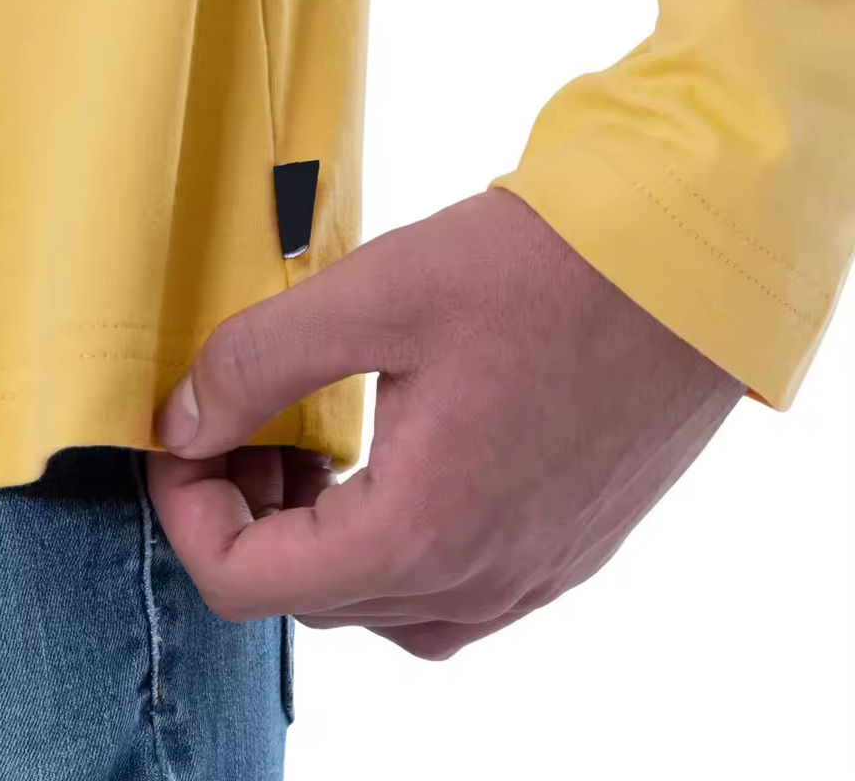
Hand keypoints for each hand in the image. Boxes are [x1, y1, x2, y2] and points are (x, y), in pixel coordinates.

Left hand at [148, 188, 744, 658]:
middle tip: (247, 426)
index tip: (184, 437)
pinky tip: (390, 473)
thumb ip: (259, 361)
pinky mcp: (562, 547)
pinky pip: (447, 592)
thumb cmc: (545, 272)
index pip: (246, 583)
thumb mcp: (378, 294)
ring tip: (313, 451)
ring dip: (319, 539)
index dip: (186, 510)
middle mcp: (479, 579)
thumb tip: (185, 417)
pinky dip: (389, 547)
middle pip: (309, 595)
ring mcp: (529, 573)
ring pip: (377, 604)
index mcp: (422, 533)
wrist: (686, 268)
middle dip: (249, 515)